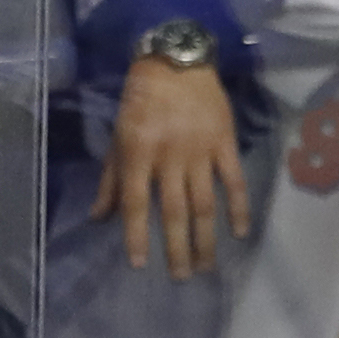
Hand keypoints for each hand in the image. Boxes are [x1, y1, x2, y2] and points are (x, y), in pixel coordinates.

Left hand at [89, 57, 250, 279]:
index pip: (137, 204)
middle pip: (175, 211)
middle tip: (181, 277)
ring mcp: (200, 151)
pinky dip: (238, 207)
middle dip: (177, 248)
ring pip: (205, 203)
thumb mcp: (118, 136)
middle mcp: (169, 157)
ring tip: (206, 266)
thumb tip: (100, 218)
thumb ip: (111, 179)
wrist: (176, 61)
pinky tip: (239, 232)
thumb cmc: (141, 99)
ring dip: (206, 238)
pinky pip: (234, 181)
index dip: (137, 236)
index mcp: (138, 153)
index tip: (140, 265)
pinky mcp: (224, 144)